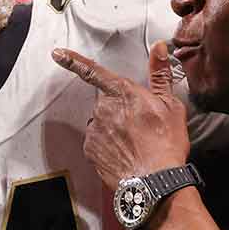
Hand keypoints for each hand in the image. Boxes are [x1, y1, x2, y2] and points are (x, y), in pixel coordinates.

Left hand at [54, 41, 190, 190]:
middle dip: (118, 110)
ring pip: (101, 123)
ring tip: (135, 143)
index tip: (57, 54)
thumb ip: (160, 74)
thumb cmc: (166, 143)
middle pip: (105, 102)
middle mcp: (103, 108)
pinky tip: (124, 153)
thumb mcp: (171, 105)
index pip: (93, 71)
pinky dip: (107, 146)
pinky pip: (96, 142)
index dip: (73, 61)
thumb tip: (158, 47)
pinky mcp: (90, 150)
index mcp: (122, 92)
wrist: (154, 182)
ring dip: (113, 128)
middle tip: (140, 126)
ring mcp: (94, 130)